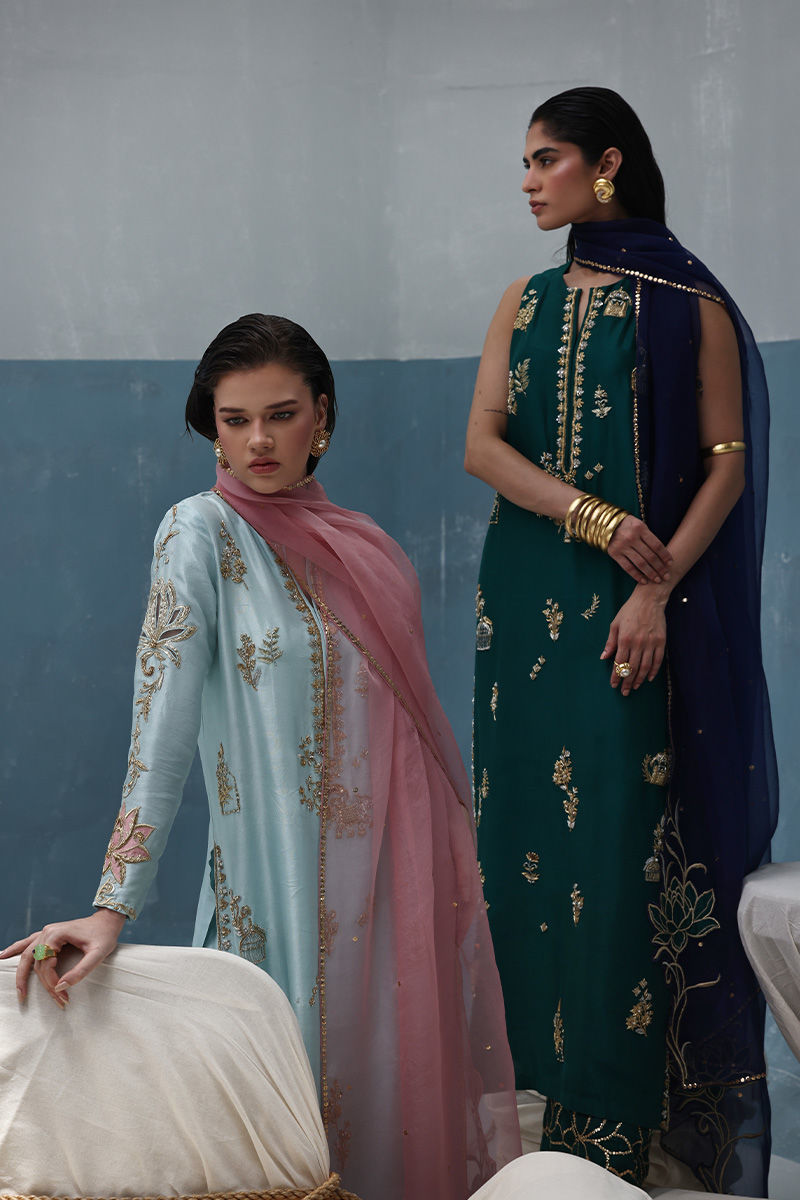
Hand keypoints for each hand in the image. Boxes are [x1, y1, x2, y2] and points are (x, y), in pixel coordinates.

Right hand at [1, 909, 126, 1006]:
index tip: (63, 995)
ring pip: (27, 955)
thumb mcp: (98, 954)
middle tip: (52, 1002)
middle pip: (35, 963)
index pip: (46, 965)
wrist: (108, 921)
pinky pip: (27, 944)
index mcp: (56, 935)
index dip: (52, 983)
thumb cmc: (104, 936)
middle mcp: (47, 932)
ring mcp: (46, 933)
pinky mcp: (48, 935)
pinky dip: (15, 950)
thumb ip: (81, 971)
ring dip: (22, 974)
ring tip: (19, 993)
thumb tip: (61, 986)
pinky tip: (3, 956)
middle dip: (40, 985)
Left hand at [600, 584, 667, 695]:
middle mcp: (637, 643)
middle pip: (632, 668)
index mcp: (624, 639)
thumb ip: (610, 642)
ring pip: (645, 667)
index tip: (613, 685)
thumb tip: (604, 657)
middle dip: (626, 682)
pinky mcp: (661, 642)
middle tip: (624, 692)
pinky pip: (658, 661)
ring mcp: (651, 643)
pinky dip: (654, 671)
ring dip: (639, 679)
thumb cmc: (629, 611)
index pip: (619, 663)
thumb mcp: (615, 624)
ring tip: (634, 687)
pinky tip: (649, 678)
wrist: (649, 600)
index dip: (616, 676)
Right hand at [607, 515, 671, 584]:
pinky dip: (637, 575)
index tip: (670, 564)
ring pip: (640, 563)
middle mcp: (631, 537)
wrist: (604, 524)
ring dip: (651, 573)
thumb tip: (662, 554)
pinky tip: (644, 581)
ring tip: (658, 580)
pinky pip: (628, 567)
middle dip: (660, 567)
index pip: (656, 545)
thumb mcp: (638, 524)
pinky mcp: (615, 554)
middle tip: (666, 576)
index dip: (665, 555)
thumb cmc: (627, 525)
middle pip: (650, 556)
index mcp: (640, 528)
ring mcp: (622, 546)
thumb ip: (648, 536)